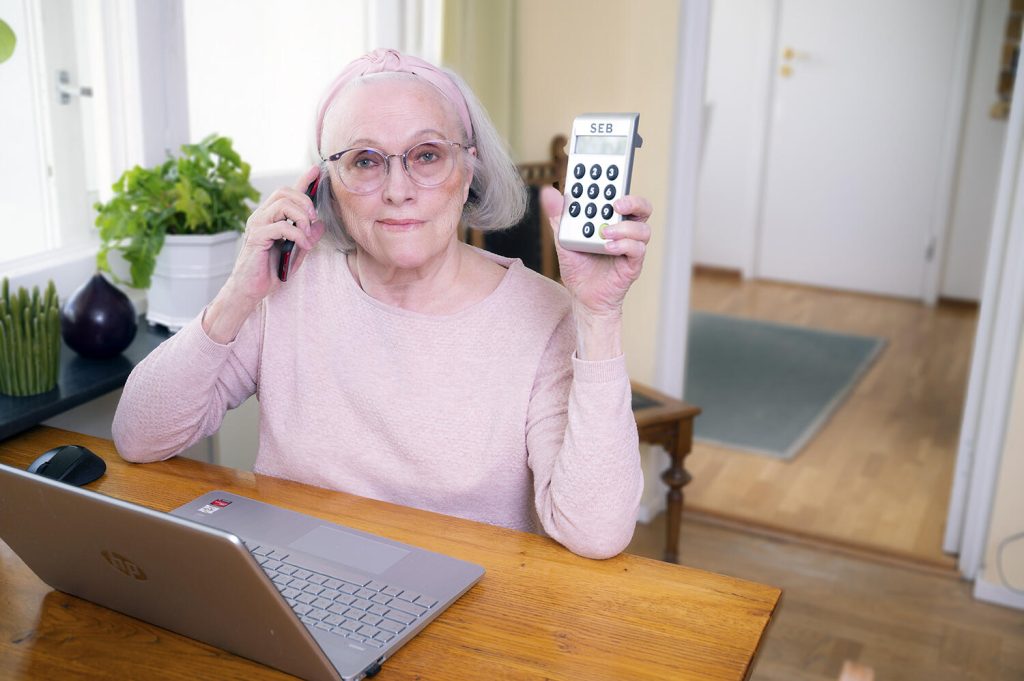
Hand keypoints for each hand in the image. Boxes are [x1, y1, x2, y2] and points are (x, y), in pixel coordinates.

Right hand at [202, 166, 324, 342]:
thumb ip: (307, 237)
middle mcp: (262, 216)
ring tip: (307, 235)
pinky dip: (298, 235)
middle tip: (313, 220)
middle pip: (285, 192)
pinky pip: (282, 226)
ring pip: (283, 204)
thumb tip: (321, 223)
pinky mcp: (257, 237)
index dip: (302, 180)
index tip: (316, 171)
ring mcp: (257, 225)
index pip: (287, 193)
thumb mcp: (296, 252)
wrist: (251, 290)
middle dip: (305, 202)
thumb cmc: (271, 271)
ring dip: (302, 218)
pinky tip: (303, 246)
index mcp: (271, 217)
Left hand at [540, 185, 651, 318]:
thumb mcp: (562, 237)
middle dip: (631, 200)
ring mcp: (630, 245)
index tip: (606, 171)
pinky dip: (623, 246)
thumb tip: (548, 191)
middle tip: (615, 202)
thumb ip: (558, 215)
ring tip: (605, 232)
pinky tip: (608, 248)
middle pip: (640, 207)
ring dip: (624, 228)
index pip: (619, 194)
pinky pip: (637, 250)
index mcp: (610, 218)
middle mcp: (624, 228)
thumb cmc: (578, 266)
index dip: (617, 181)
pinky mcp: (633, 263)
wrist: (583, 297)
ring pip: (642, 228)